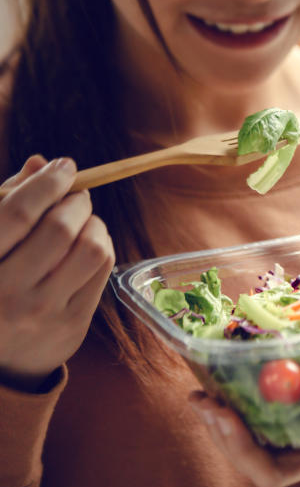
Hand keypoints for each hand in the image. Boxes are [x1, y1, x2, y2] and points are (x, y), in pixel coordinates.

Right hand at [0, 155, 115, 391]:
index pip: (17, 212)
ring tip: (83, 221)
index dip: (46, 183)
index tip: (64, 166)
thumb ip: (8, 202)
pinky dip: (103, 246)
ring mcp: (43, 311)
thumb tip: (41, 163)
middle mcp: (7, 291)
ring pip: (91, 250)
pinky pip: (103, 271)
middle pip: (59, 229)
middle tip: (76, 195)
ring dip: (95, 224)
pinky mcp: (73, 324)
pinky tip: (90, 244)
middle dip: (76, 201)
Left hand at [188, 336, 299, 486]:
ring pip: (252, 453)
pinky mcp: (280, 415)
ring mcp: (296, 436)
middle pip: (275, 471)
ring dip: (222, 430)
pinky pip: (246, 418)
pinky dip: (223, 401)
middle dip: (245, 448)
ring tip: (203, 399)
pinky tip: (206, 378)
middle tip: (223, 412)